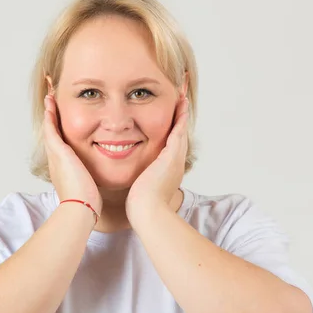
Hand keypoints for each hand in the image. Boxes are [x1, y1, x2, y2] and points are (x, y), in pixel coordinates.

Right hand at [43, 94, 101, 215]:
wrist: (79, 209)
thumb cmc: (86, 205)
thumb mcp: (89, 191)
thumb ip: (92, 185)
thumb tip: (101, 189)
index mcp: (63, 169)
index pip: (60, 146)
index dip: (60, 133)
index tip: (61, 124)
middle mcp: (56, 161)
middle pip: (52, 135)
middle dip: (52, 119)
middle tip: (50, 104)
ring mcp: (55, 156)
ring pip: (50, 129)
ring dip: (50, 113)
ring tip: (50, 99)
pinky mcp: (59, 152)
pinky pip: (51, 128)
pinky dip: (50, 115)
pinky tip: (51, 103)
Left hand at [126, 95, 188, 217]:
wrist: (148, 213)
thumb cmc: (141, 208)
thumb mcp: (141, 193)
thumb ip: (138, 186)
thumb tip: (130, 187)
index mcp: (167, 172)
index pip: (170, 148)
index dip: (171, 133)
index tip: (170, 122)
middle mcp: (175, 164)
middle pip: (179, 137)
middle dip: (180, 120)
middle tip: (182, 104)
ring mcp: (175, 160)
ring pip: (181, 132)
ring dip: (182, 115)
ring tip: (182, 100)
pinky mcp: (171, 157)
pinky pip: (178, 132)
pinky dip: (180, 119)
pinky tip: (181, 107)